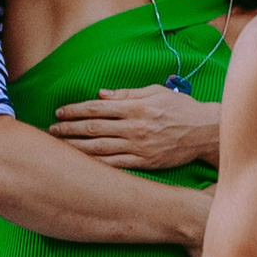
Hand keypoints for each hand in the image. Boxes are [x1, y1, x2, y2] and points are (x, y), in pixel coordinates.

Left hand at [50, 86, 217, 167]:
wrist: (205, 132)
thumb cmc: (180, 108)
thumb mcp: (155, 92)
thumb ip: (126, 94)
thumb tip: (101, 95)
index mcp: (135, 107)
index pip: (97, 108)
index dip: (75, 110)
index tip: (59, 112)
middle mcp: (134, 127)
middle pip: (93, 128)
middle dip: (69, 129)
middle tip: (51, 131)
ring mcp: (139, 147)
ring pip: (100, 148)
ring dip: (77, 147)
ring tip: (60, 147)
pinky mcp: (145, 162)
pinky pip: (115, 164)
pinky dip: (96, 164)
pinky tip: (82, 164)